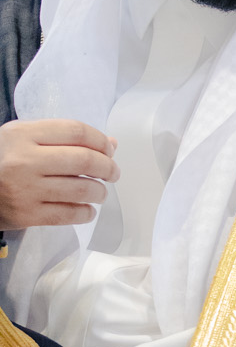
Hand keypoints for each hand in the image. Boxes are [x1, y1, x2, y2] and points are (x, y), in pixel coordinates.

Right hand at [0, 119, 118, 229]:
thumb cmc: (0, 159)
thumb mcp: (21, 136)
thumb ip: (62, 137)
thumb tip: (110, 144)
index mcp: (23, 134)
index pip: (75, 131)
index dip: (100, 140)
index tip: (109, 149)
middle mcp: (25, 161)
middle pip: (84, 160)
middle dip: (108, 167)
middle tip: (113, 172)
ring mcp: (26, 190)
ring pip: (81, 190)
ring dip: (99, 192)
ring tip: (99, 192)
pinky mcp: (26, 215)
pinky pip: (68, 215)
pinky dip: (85, 213)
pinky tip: (87, 209)